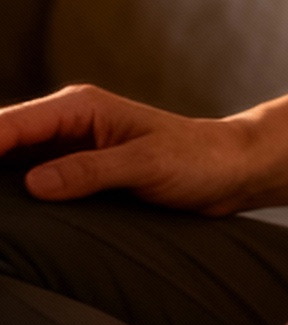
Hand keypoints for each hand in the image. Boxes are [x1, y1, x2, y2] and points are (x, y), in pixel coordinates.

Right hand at [0, 84, 254, 211]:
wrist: (228, 169)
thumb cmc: (195, 160)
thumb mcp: (147, 166)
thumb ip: (91, 171)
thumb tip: (35, 184)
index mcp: (79, 109)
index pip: (8, 126)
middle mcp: (66, 123)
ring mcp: (66, 148)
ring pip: (7, 161)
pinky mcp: (74, 171)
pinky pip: (27, 179)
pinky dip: (6, 193)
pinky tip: (1, 215)